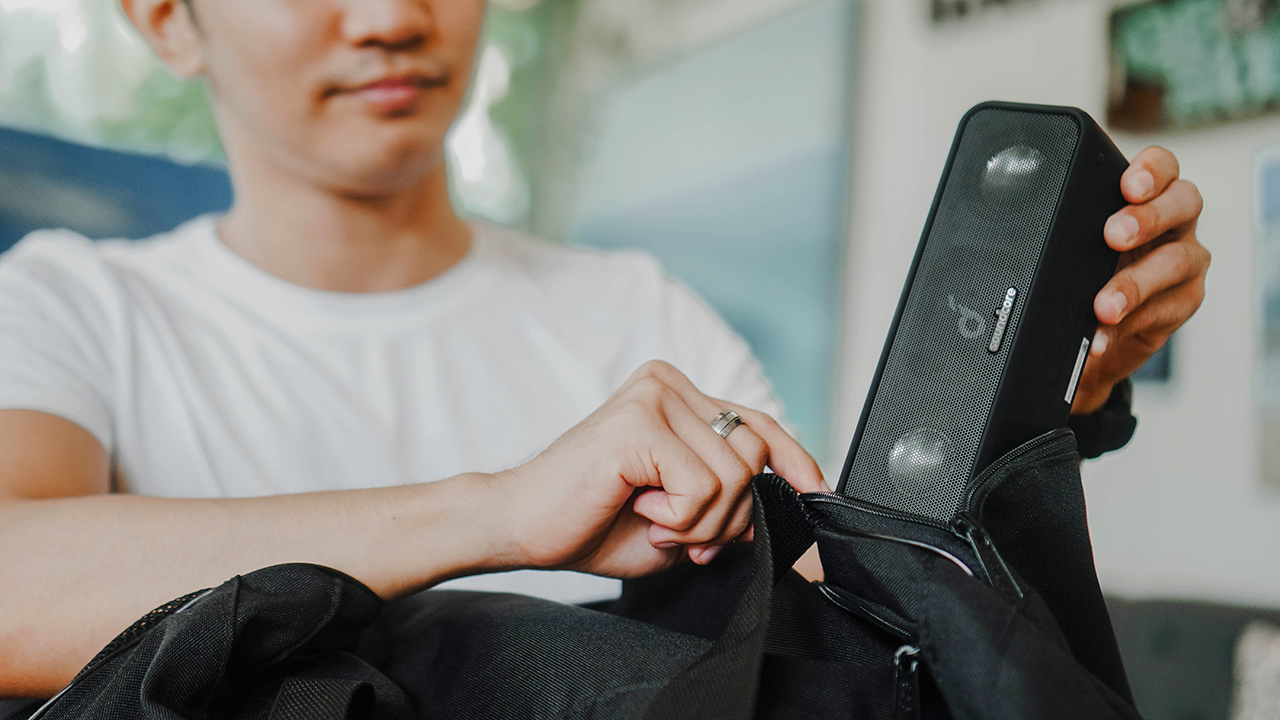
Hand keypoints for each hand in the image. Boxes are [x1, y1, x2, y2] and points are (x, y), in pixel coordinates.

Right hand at [490, 360, 824, 578]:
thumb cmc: (591, 521)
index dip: (796, 461)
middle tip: (676, 529)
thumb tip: (780, 510)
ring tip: (654, 520)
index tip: (816, 492)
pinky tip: (640, 510)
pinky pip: (702, 487)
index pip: (760, 422)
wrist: (522, 526)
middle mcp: (670, 385)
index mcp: (678, 397)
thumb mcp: (680, 518)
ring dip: (701, 523)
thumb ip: (727, 505)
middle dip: (728, 515)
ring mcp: (655, 396)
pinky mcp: (639, 421)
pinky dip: (679, 519)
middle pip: (755, 455)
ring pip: (734, 475)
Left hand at [1070, 146, 1209, 414]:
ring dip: (1135, 284)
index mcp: (1147, 196)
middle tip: (1114, 235)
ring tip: (1103, 306)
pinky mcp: (1182, 302)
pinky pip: (1163, 311)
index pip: (1161, 166)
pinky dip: (1127, 324)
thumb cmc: (1081, 275)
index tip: (1128, 186)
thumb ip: (1061, 231)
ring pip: (1177, 261)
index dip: (1151, 170)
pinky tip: (1103, 335)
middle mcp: (1173, 222)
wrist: (1092, 340)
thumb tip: (1019, 234)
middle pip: (1184, 202)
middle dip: (1148, 217)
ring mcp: (1183, 261)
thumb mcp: (1068, 246)